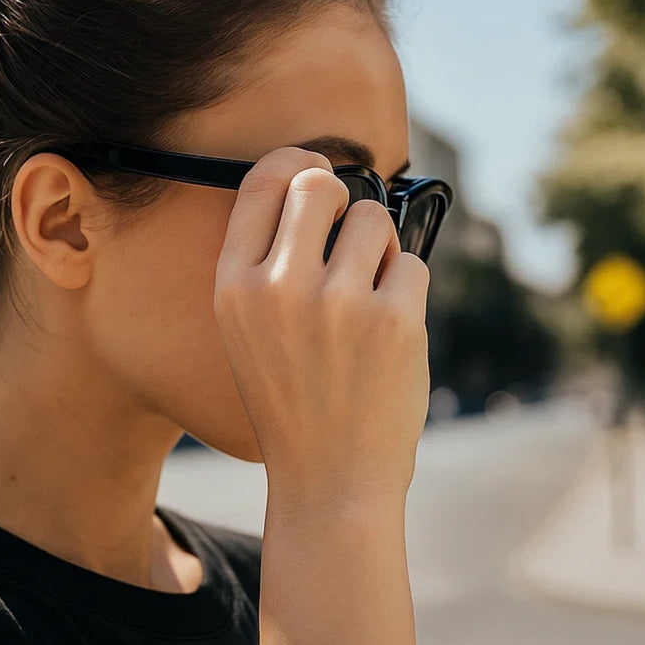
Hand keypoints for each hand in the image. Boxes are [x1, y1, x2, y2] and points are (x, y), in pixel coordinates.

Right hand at [213, 148, 430, 513]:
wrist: (329, 477)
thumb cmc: (289, 398)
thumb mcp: (245, 332)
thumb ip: (264, 263)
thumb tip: (315, 183)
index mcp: (232, 288)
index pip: (261, 181)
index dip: (294, 166)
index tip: (314, 175)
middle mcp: (278, 288)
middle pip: (319, 184)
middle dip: (341, 199)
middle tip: (348, 231)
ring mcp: (338, 304)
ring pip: (374, 221)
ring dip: (379, 250)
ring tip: (367, 296)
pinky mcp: (395, 322)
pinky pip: (412, 266)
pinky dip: (406, 291)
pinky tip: (388, 330)